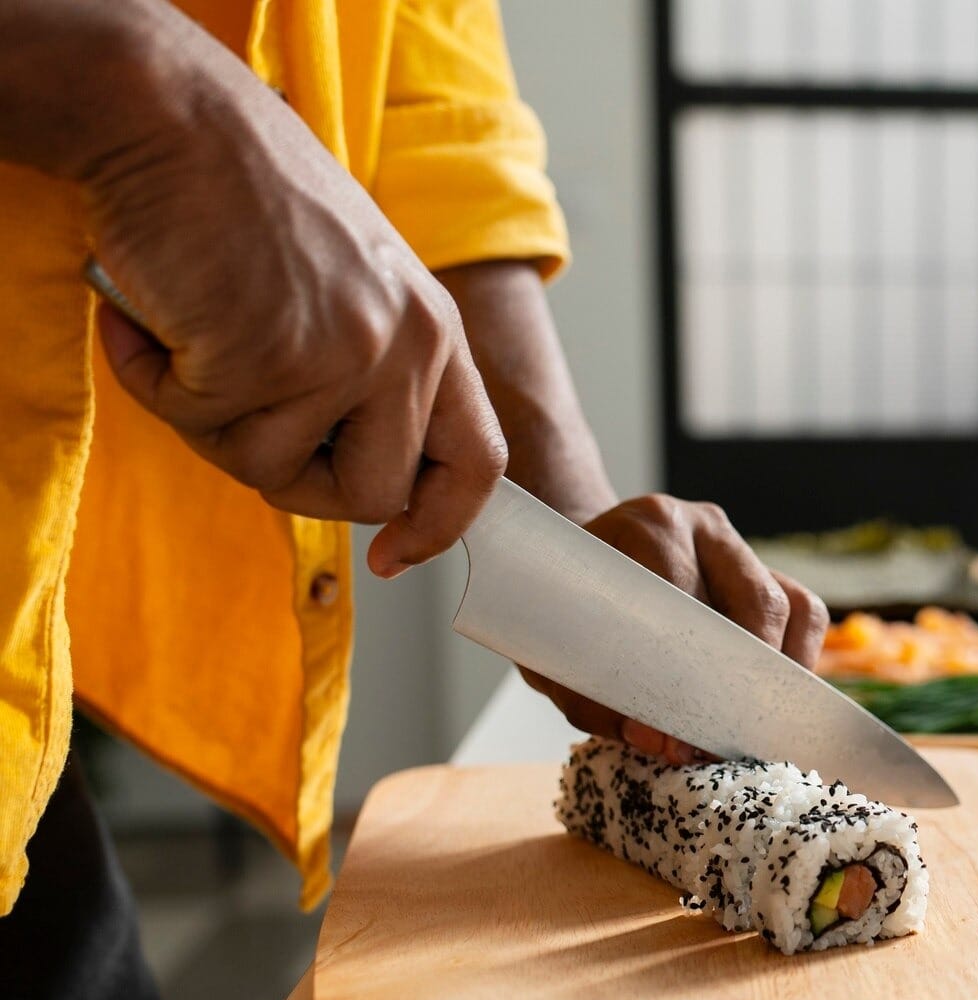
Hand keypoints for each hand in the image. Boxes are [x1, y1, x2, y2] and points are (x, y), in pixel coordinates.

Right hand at [68, 5, 503, 575]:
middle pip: (372, 494)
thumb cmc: (248, 202)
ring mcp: (343, 353)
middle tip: (238, 414)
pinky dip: (156, 384)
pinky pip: (200, 425)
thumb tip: (371, 491)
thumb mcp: (352, 287)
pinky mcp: (267, 355)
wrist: (173, 118)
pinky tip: (151, 320)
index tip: (394, 556)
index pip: (479, 463)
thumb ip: (373, 376)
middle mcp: (408, 345)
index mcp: (436, 332)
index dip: (439, 526)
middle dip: (297, 482)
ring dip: (211, 422)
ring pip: (273, 471)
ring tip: (193, 338)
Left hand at [520, 495, 828, 760]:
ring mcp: (738, 545)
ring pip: (789, 606)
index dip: (694, 668)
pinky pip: (804, 612)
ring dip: (778, 672)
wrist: (571, 562)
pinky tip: (771, 695)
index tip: (690, 728)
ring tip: (756, 721)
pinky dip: (797, 657)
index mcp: (645, 528)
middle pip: (755, 602)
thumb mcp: (559, 657)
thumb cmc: (566, 612)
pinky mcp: (764, 567)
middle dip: (748, 677)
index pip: (687, 597)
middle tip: (732, 735)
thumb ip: (599, 704)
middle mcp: (700, 526)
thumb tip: (667, 745)